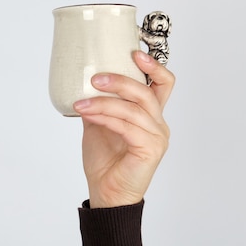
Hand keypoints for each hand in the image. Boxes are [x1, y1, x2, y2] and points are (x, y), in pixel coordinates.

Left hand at [72, 50, 174, 208]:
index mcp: (150, 114)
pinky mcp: (150, 149)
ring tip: (82, 101)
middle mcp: (158, 124)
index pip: (164, 84)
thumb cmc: (105, 160)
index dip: (154, 66)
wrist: (106, 192)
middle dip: (121, 81)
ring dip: (105, 102)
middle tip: (96, 78)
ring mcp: (157, 137)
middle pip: (147, 92)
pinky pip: (128, 126)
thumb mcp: (98, 123)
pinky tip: (89, 114)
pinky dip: (106, 117)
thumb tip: (82, 81)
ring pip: (134, 109)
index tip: (134, 52)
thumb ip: (99, 103)